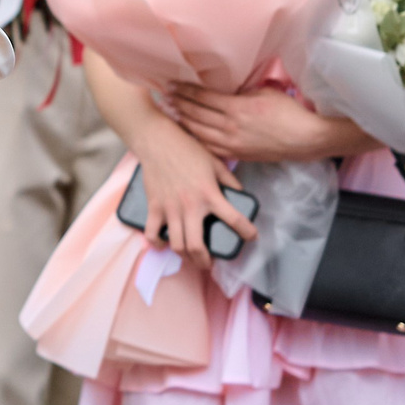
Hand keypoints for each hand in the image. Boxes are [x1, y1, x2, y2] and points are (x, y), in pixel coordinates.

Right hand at [127, 109, 258, 261]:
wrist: (157, 141)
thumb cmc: (187, 149)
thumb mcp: (215, 162)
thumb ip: (229, 180)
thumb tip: (239, 193)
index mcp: (209, 194)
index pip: (234, 220)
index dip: (247, 232)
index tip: (252, 237)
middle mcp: (190, 206)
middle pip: (197, 247)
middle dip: (205, 262)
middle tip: (209, 263)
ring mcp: (170, 209)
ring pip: (176, 245)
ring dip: (185, 256)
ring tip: (190, 256)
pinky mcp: (154, 207)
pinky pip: (152, 233)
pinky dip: (157, 243)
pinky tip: (164, 243)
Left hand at [163, 81, 351, 163]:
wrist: (306, 139)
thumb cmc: (289, 113)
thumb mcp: (265, 93)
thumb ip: (242, 92)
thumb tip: (226, 90)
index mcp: (237, 108)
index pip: (203, 98)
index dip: (185, 90)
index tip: (171, 84)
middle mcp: (230, 127)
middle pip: (196, 114)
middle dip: (178, 104)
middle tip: (165, 97)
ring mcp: (233, 144)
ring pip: (199, 133)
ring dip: (183, 122)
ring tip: (171, 113)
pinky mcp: (238, 155)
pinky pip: (210, 148)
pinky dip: (196, 140)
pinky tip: (189, 134)